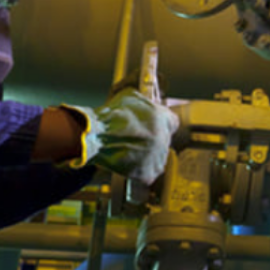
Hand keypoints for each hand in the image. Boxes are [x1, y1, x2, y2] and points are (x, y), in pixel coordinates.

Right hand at [62, 88, 178, 184]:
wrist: (96, 134)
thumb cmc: (109, 115)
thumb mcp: (129, 95)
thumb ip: (143, 100)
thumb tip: (146, 99)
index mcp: (162, 118)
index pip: (173, 123)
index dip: (163, 124)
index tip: (156, 126)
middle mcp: (162, 138)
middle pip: (163, 141)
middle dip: (151, 140)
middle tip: (136, 139)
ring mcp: (156, 157)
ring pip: (158, 158)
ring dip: (147, 156)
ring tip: (130, 152)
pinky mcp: (147, 173)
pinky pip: (149, 173)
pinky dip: (140, 171)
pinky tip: (130, 164)